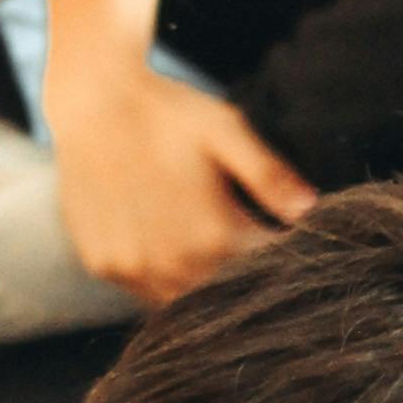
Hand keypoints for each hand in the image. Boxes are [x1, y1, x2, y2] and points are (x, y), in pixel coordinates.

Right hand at [41, 45, 312, 302]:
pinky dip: (159, 277)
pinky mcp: (104, 265)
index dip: (279, 252)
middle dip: (239, 272)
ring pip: (182, 301)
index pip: (264, 268)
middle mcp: (172, 263)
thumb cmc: (167, 112)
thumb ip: (269, 175)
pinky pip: (142, 290)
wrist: (92, 101)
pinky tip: (162, 241)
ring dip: (199, 283)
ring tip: (198, 239)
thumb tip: (310, 212)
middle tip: (237, 236)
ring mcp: (133, 269)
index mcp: (214, 235)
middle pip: (224, 293)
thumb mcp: (227, 130)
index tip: (280, 233)